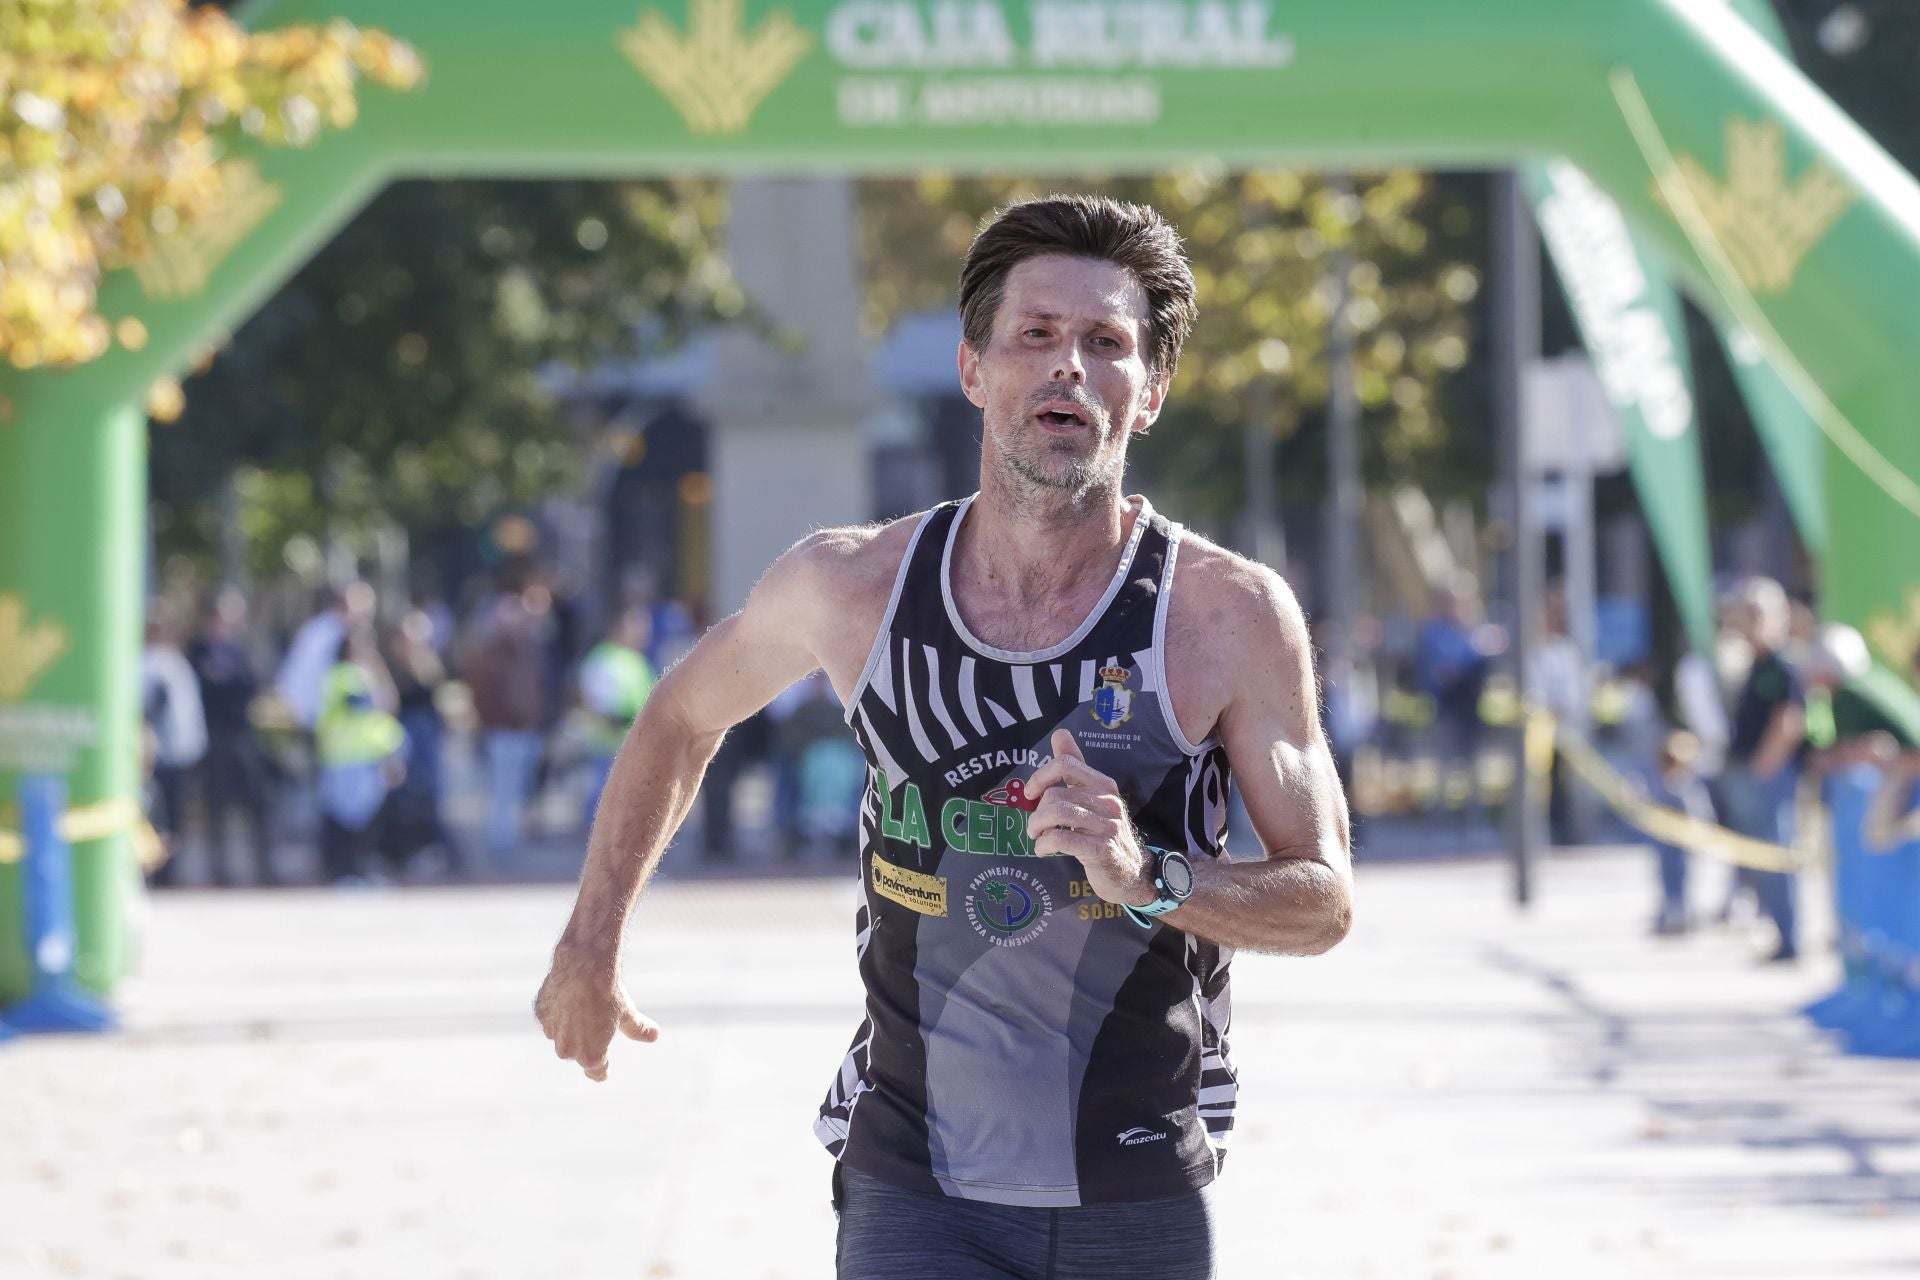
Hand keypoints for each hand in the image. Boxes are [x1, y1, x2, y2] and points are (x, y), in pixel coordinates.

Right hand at [534, 940, 659, 1081]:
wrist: (583, 967)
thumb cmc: (608, 993)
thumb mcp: (627, 1013)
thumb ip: (638, 1029)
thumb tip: (655, 1036)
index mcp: (590, 1056)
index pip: (597, 1072)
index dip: (602, 1072)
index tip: (604, 1072)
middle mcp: (567, 1050)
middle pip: (577, 1053)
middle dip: (585, 1043)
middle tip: (596, 1023)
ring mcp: (551, 1032)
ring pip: (561, 1034)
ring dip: (570, 1026)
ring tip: (583, 1004)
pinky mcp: (541, 1014)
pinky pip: (550, 1016)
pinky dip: (558, 1009)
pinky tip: (569, 993)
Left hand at [1023, 729, 1155, 906]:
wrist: (1131, 872)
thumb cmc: (1104, 833)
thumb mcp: (1092, 798)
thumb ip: (1074, 768)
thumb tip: (1059, 733)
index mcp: (1103, 785)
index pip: (1066, 764)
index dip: (1040, 776)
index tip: (1029, 793)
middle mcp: (1108, 801)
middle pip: (1056, 794)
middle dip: (1036, 812)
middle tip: (1034, 826)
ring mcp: (1107, 826)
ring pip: (1057, 814)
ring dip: (1037, 827)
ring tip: (1036, 837)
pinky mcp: (1102, 850)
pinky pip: (1062, 839)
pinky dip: (1044, 845)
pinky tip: (1043, 850)